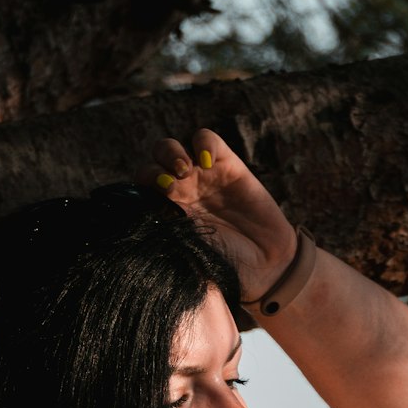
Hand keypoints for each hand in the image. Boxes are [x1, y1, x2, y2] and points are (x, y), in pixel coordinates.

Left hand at [141, 129, 298, 302]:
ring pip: (172, 148)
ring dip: (171, 153)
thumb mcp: (191, 262)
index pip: (140, 190)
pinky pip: (207, 140)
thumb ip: (170, 247)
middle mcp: (180, 192)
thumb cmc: (227, 268)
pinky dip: (204, 143)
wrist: (266, 265)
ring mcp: (202, 176)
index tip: (154, 202)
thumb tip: (144, 240)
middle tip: (169, 185)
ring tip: (185, 170)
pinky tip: (208, 160)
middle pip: (152, 164)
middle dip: (154, 169)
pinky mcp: (227, 164)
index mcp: (166, 214)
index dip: (141, 189)